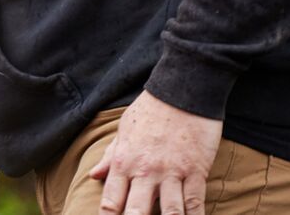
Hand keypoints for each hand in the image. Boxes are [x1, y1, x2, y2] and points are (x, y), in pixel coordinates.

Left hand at [88, 92, 223, 214]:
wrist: (184, 87)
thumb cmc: (152, 108)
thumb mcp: (126, 128)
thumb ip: (111, 156)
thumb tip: (93, 175)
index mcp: (125, 161)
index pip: (110, 201)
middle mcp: (146, 171)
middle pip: (135, 213)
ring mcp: (172, 172)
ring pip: (169, 213)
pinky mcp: (196, 171)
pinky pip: (195, 203)